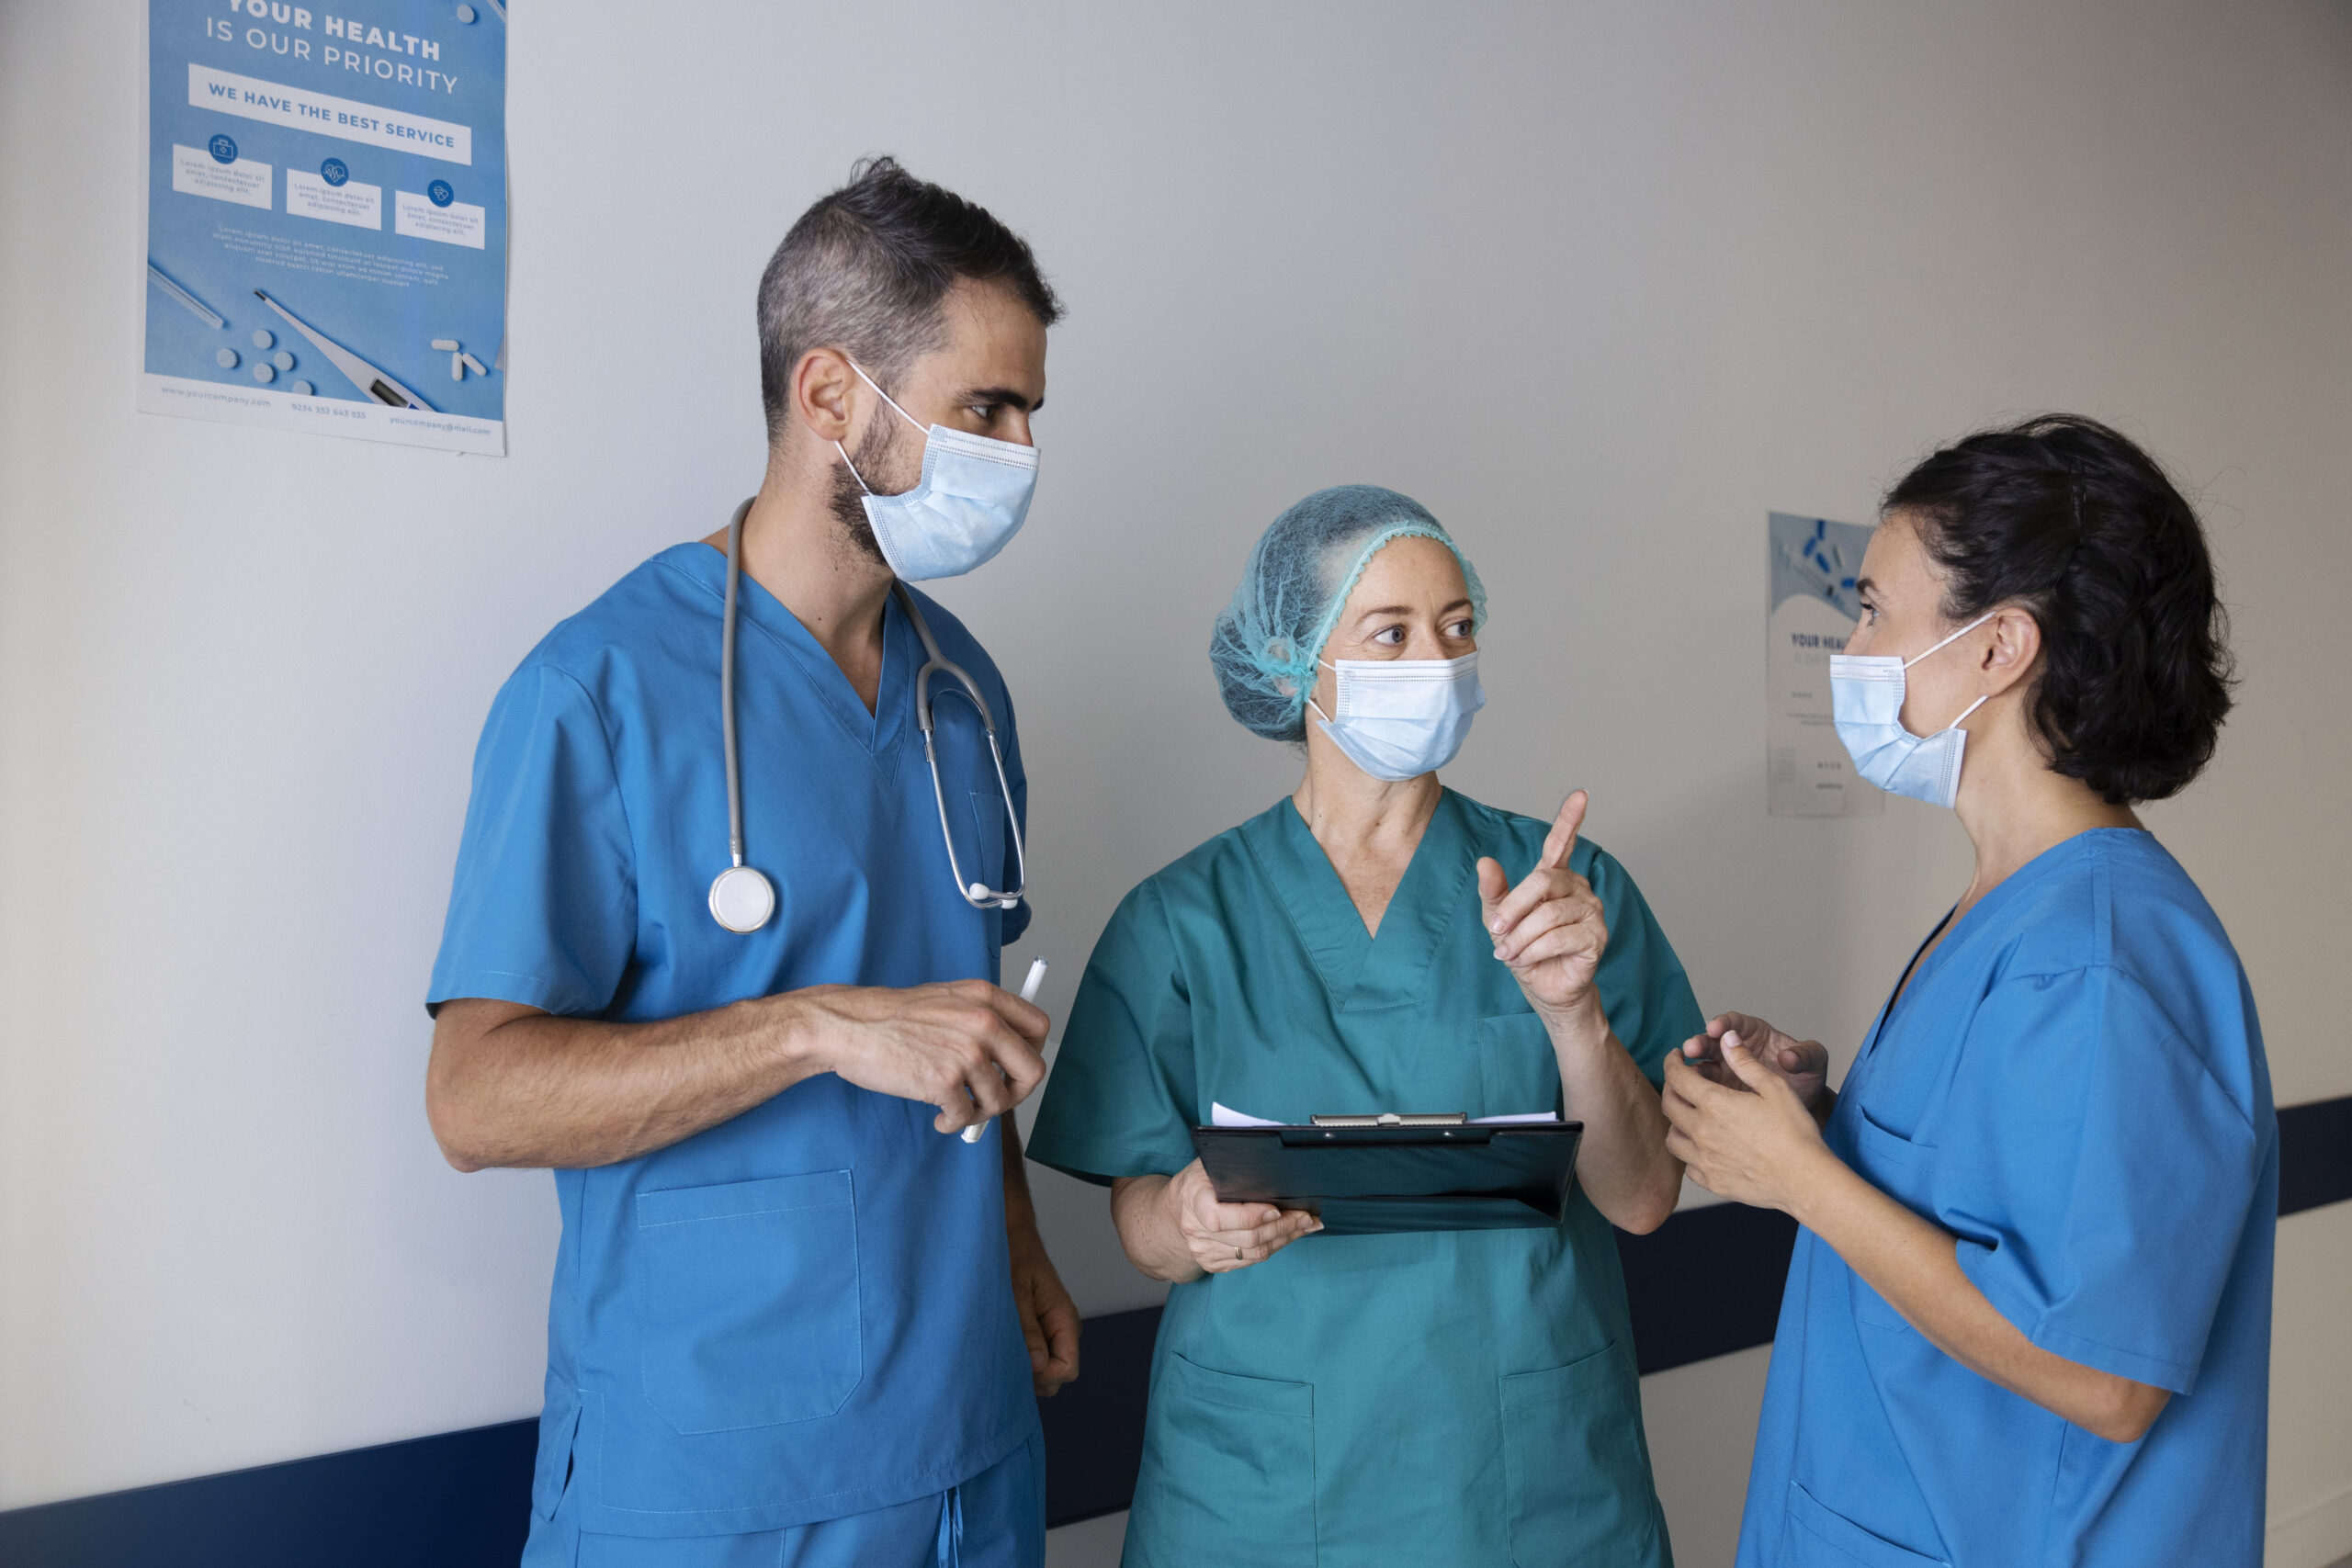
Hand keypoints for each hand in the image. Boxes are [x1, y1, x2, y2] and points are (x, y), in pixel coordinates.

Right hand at [794, 980, 1048, 1134]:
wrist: (850, 1027)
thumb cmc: (893, 1018)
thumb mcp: (948, 1000)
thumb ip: (981, 1020)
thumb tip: (1011, 1057)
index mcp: (986, 997)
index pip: (1039, 1027)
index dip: (1031, 1053)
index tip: (1014, 1068)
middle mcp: (983, 1022)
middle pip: (1033, 1070)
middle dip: (1017, 1093)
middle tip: (992, 1100)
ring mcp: (966, 1052)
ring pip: (1000, 1101)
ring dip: (979, 1112)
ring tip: (954, 1108)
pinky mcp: (945, 1082)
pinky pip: (967, 1116)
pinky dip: (954, 1123)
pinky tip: (938, 1116)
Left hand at [1008, 1227, 1080, 1396]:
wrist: (1013, 1234)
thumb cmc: (1013, 1256)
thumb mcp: (1016, 1291)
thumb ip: (1027, 1328)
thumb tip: (1038, 1365)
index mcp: (1064, 1318)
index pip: (1068, 1369)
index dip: (1045, 1375)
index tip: (1018, 1365)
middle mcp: (1064, 1328)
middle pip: (1059, 1375)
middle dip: (1035, 1377)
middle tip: (1005, 1361)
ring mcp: (1053, 1329)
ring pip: (1047, 1368)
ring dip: (1027, 1368)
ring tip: (1001, 1350)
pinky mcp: (1041, 1328)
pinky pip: (1038, 1356)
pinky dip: (1022, 1359)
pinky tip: (1002, 1345)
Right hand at [1164, 1159, 1320, 1274]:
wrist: (1176, 1211)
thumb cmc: (1200, 1181)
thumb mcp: (1209, 1164)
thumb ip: (1234, 1166)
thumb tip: (1273, 1165)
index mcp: (1192, 1200)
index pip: (1220, 1218)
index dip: (1251, 1216)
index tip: (1277, 1209)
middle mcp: (1195, 1231)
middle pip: (1247, 1238)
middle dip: (1282, 1227)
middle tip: (1306, 1217)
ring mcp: (1203, 1251)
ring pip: (1253, 1253)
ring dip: (1284, 1239)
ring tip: (1305, 1226)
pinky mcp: (1213, 1265)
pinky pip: (1251, 1261)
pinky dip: (1274, 1248)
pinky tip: (1288, 1236)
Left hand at [1478, 791, 1606, 1019]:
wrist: (1543, 988)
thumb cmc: (1524, 949)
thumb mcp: (1499, 919)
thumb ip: (1494, 892)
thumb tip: (1485, 862)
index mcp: (1555, 878)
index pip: (1562, 844)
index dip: (1570, 819)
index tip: (1580, 794)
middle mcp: (1578, 888)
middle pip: (1543, 882)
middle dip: (1514, 908)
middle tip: (1496, 930)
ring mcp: (1592, 910)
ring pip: (1549, 913)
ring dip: (1521, 936)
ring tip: (1507, 953)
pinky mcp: (1597, 936)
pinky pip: (1559, 936)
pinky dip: (1534, 950)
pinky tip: (1526, 961)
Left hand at [1661, 1031, 1836, 1212]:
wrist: (1804, 1179)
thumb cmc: (1794, 1133)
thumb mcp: (1774, 1087)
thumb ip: (1745, 1061)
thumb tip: (1727, 1037)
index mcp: (1714, 1104)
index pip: (1676, 1076)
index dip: (1672, 1062)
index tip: (1676, 1057)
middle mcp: (1701, 1131)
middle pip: (1669, 1104)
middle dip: (1671, 1087)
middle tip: (1682, 1082)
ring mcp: (1704, 1160)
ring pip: (1672, 1137)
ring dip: (1677, 1122)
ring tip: (1692, 1115)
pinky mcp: (1711, 1182)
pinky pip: (1687, 1165)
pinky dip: (1690, 1153)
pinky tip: (1705, 1148)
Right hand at [1677, 1013, 1829, 1112]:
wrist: (1805, 1107)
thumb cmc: (1808, 1078)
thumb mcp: (1814, 1062)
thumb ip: (1804, 1055)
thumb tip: (1788, 1057)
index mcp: (1755, 1034)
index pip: (1735, 1023)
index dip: (1723, 1023)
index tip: (1715, 1028)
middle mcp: (1736, 1050)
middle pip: (1712, 1042)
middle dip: (1700, 1043)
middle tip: (1691, 1048)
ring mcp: (1726, 1071)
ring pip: (1703, 1064)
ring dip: (1693, 1067)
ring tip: (1686, 1073)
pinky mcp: (1722, 1092)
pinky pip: (1704, 1089)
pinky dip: (1695, 1090)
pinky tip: (1690, 1094)